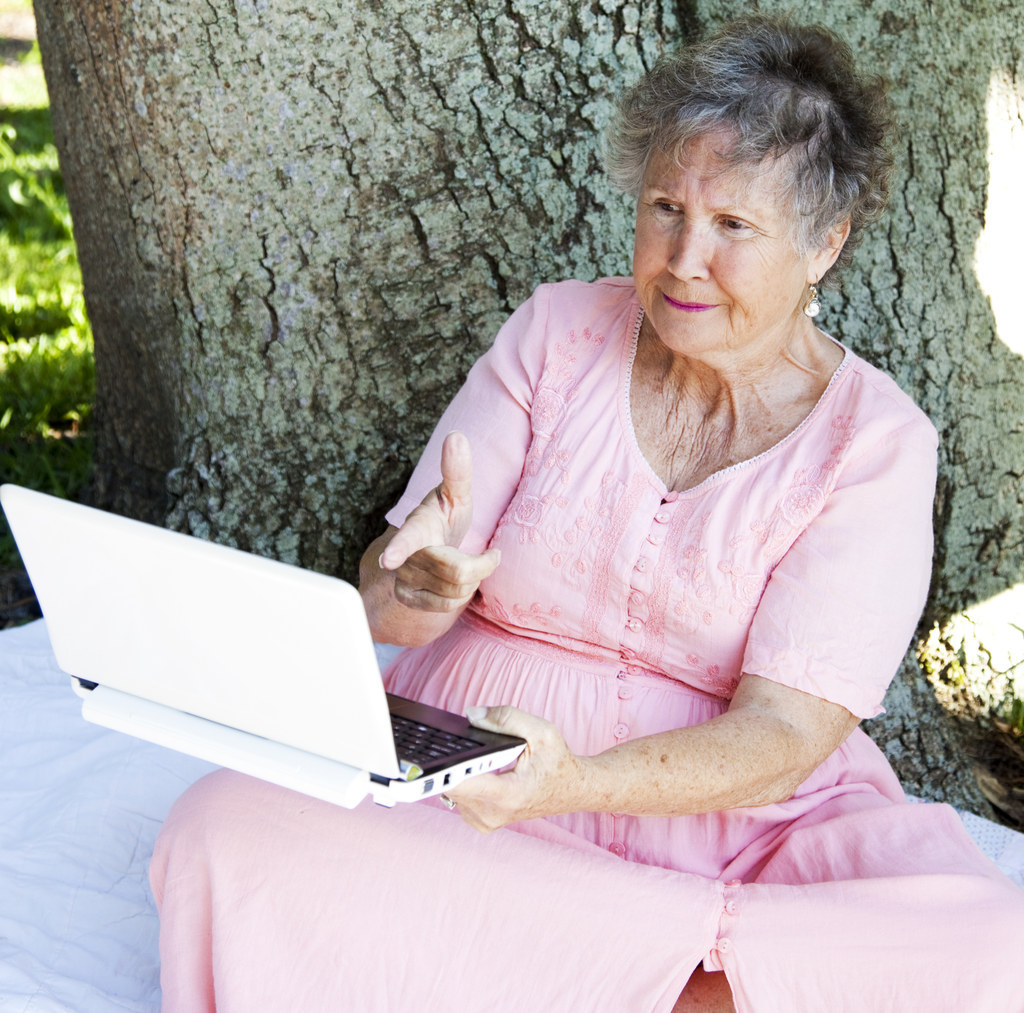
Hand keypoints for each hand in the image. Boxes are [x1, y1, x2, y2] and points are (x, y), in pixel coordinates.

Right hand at [379, 431, 499, 612]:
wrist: (427, 548)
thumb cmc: (443, 517)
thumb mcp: (454, 494)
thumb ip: (457, 470)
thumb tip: (457, 436)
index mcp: (416, 526)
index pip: (407, 538)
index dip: (399, 549)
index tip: (388, 561)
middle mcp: (404, 555)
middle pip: (457, 572)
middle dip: (482, 565)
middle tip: (491, 555)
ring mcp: (403, 578)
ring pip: (456, 591)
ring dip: (474, 580)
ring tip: (470, 566)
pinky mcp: (408, 598)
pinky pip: (449, 605)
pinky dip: (464, 594)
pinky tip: (460, 583)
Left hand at [447, 705, 588, 831]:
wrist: (573, 790)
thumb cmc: (558, 761)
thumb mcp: (540, 730)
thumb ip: (505, 718)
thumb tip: (470, 715)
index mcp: (508, 794)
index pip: (460, 783)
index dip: (443, 767)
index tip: (425, 759)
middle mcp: (492, 814)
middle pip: (450, 783)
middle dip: (453, 760)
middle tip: (463, 744)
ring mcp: (485, 821)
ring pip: (451, 791)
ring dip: (458, 771)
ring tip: (481, 760)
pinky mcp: (480, 822)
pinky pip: (457, 798)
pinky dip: (463, 781)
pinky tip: (478, 771)